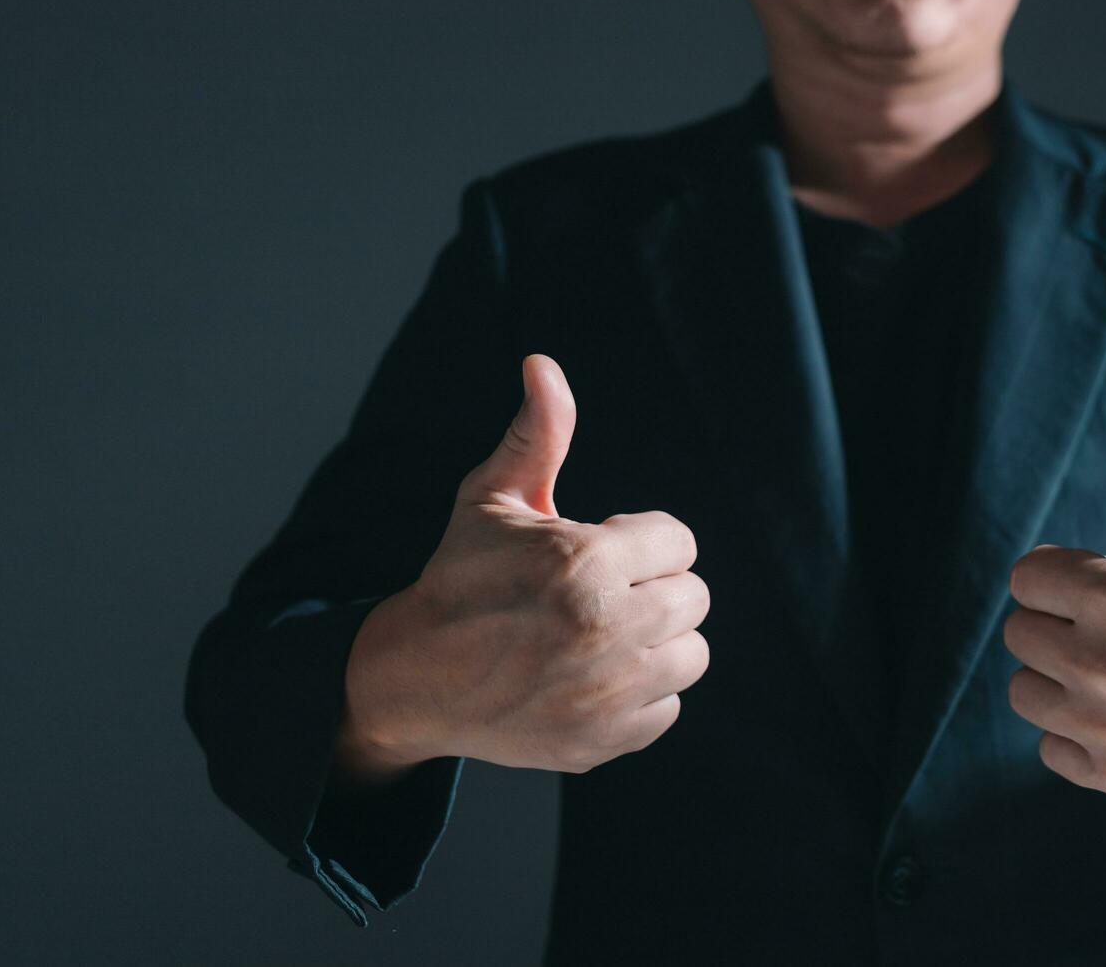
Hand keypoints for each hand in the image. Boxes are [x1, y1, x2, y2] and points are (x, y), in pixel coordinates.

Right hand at [333, 354, 710, 786]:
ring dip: (657, 642)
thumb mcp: (492, 500)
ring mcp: (607, 694)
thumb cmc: (459, 579)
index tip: (601, 550)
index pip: (678, 539)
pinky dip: (641, 696)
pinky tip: (594, 678)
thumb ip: (537, 434)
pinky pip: (668, 708)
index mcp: (585, 563)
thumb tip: (543, 364)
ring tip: (604, 633)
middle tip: (600, 593)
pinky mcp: (605, 742)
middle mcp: (605, 630)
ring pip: (691, 654)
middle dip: (653, 586)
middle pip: (693, 597)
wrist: (413, 678)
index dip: (641, 539)